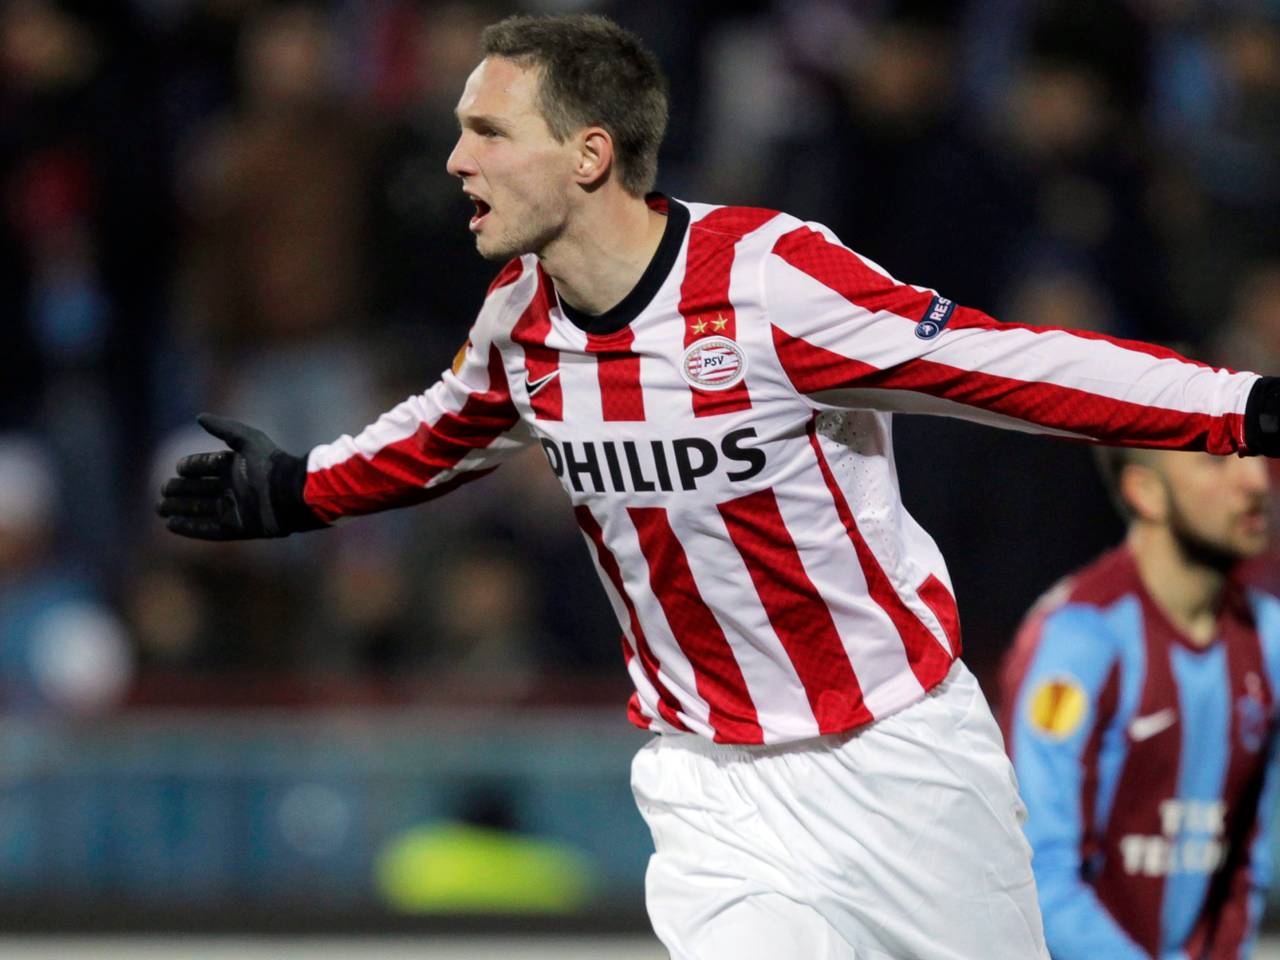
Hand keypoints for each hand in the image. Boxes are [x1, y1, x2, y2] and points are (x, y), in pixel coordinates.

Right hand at [157, 414, 300, 539]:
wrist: (291, 493)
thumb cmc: (270, 464)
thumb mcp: (247, 440)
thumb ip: (224, 428)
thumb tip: (199, 417)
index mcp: (236, 468)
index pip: (208, 466)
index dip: (192, 466)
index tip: (178, 468)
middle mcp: (234, 488)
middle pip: (200, 489)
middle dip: (180, 490)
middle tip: (162, 491)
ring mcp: (236, 509)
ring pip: (201, 509)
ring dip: (180, 509)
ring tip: (160, 508)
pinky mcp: (238, 527)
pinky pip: (209, 529)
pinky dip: (190, 527)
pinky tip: (171, 525)